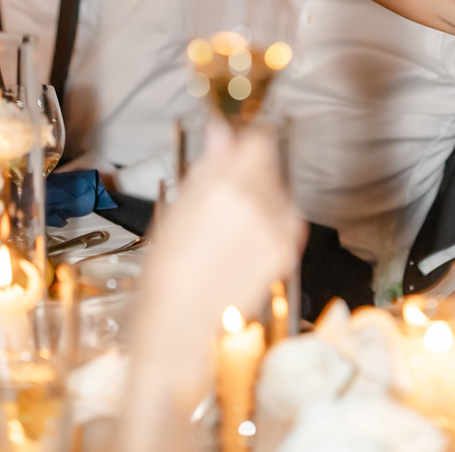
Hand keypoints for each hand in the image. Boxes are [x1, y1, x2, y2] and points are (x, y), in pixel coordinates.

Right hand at [125, 122, 305, 451]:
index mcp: (224, 184)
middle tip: (224, 193)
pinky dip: (271, 223)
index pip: (257, 138)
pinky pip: (286, 219)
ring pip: (279, 191)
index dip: (247, 139)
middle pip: (269, 163)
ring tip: (231, 225)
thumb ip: (208, 164)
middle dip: (251, 169)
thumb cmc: (168, 271)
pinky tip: (244, 242)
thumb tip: (220, 129)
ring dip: (263, 196)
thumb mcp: (179, 206)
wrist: (179, 325)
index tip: (239, 143)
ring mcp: (275, 227)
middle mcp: (256, 201)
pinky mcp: (286, 250)